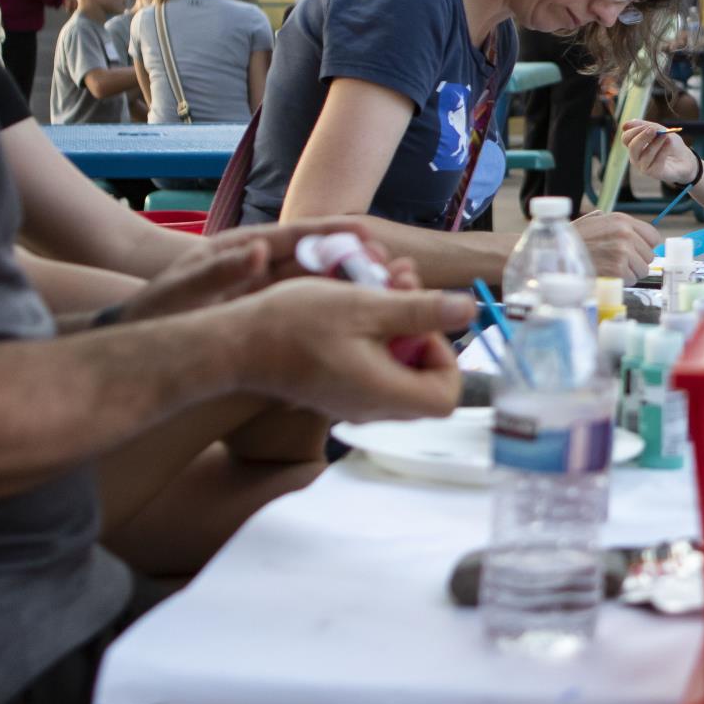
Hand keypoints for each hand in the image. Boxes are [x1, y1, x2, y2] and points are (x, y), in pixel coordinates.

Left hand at [115, 221, 385, 323]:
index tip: (366, 232)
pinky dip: (340, 317)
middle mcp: (265, 269)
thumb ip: (218, 273)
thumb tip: (259, 251)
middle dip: (358, 261)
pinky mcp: (274, 322)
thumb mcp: (180, 291)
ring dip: (357, 290)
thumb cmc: (154, 310)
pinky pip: (312, 317)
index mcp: (245, 250)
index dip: (332, 233)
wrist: (141, 341)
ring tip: (396, 294)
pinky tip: (368, 330)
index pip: (295, 236)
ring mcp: (271, 296)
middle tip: (395, 266)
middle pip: (319, 260)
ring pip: (322, 288)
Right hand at [229, 279, 473, 421]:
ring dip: (398, 333)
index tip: (421, 324)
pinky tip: (357, 311)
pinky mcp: (336, 393)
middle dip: (422, 335)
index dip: (446, 357)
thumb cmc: (295, 324)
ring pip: (398, 373)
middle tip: (401, 298)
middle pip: (425, 383)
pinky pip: (372, 373)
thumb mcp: (365, 307)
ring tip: (377, 294)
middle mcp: (373, 409)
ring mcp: (352, 404)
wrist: (234, 344)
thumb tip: (469, 309)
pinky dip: (375, 343)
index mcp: (386, 394)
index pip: (448, 394)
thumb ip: (421, 311)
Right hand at [572, 211, 661, 280]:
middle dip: (636, 262)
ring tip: (610, 268)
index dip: (644, 246)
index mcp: (621, 220)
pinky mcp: (618, 270)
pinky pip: (631, 280)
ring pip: (643, 270)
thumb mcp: (593, 222)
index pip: (653, 236)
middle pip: (649, 255)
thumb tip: (632, 231)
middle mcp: (625, 233)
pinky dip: (621, 282)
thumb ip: (614, 225)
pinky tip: (607, 275)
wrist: (556, 257)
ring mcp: (623, 252)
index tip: (636, 252)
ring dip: (629, 273)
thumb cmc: (571, 242)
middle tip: (617, 262)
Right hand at [619, 119, 697, 183]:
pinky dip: (663, 151)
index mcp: (635, 146)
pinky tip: (669, 143)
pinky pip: (656, 162)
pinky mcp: (654, 173)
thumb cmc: (670, 144)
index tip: (648, 126)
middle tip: (654, 130)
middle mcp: (636, 157)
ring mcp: (644, 167)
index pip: (626, 138)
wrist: (685, 159)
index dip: (635, 130)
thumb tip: (625, 125)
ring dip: (656, 143)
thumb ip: (645, 126)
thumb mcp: (659, 130)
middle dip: (643, 136)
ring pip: (645, 154)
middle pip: (632, 146)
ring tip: (666, 136)